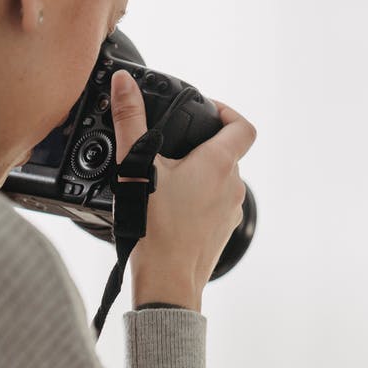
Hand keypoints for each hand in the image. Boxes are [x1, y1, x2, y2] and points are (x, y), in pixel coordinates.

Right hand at [109, 71, 255, 311]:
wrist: (167, 282)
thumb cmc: (155, 228)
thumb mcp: (136, 166)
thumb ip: (130, 120)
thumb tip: (124, 84)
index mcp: (218, 164)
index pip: (243, 126)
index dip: (228, 112)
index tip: (208, 111)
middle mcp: (233, 186)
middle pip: (227, 153)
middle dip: (201, 147)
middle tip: (171, 149)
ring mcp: (231, 211)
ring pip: (220, 181)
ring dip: (198, 175)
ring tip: (165, 181)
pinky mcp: (223, 232)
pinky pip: (215, 206)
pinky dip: (197, 201)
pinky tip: (170, 209)